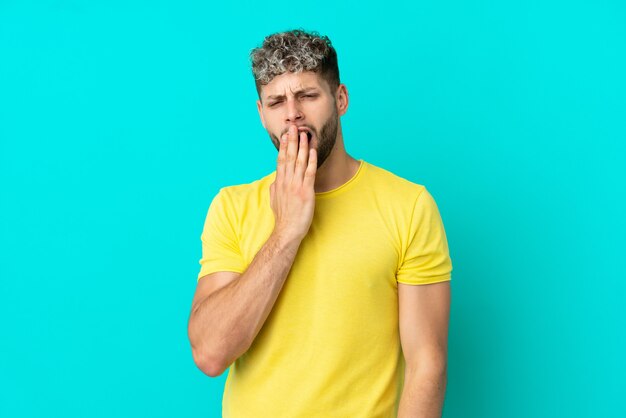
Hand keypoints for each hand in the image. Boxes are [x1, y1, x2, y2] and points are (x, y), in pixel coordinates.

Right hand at [269, 125, 316, 241]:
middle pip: (288, 157)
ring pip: (298, 161)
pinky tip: (313, 150)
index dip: (284, 146)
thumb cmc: (283, 218)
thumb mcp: (274, 200)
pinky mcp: (305, 192)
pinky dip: (311, 160)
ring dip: (302, 146)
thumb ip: (274, 188)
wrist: (287, 231)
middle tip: (293, 127)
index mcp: (278, 182)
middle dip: (291, 141)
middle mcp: (286, 181)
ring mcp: (295, 186)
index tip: (285, 135)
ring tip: (305, 134)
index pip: (281, 160)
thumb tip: (274, 181)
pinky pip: (309, 172)